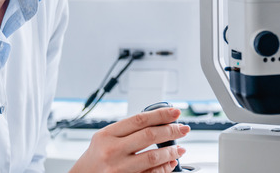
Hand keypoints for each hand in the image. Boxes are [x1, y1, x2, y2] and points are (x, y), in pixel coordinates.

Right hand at [70, 107, 190, 172]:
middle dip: (171, 130)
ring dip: (171, 151)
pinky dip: (164, 168)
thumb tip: (160, 123)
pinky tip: (170, 163)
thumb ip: (128, 131)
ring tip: (180, 148)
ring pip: (153, 157)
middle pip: (149, 135)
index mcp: (107, 135)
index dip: (161, 114)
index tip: (176, 112)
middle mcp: (111, 151)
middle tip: (183, 129)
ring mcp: (118, 169)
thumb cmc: (95, 158)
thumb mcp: (104, 138)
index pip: (140, 120)